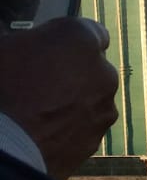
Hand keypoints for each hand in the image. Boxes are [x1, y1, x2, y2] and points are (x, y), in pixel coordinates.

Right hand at [0, 16, 119, 179]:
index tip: (47, 48)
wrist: (3, 148)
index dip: (66, 41)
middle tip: (36, 82)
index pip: (89, 32)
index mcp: (80, 39)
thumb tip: (25, 48)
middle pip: (92, 68)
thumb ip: (24, 42)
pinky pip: (83, 127)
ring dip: (72, 102)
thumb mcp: (4, 48)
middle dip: (71, 73)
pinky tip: (40, 131)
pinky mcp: (95, 141)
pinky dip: (68, 128)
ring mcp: (103, 110)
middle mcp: (103, 72)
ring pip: (90, 100)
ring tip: (36, 111)